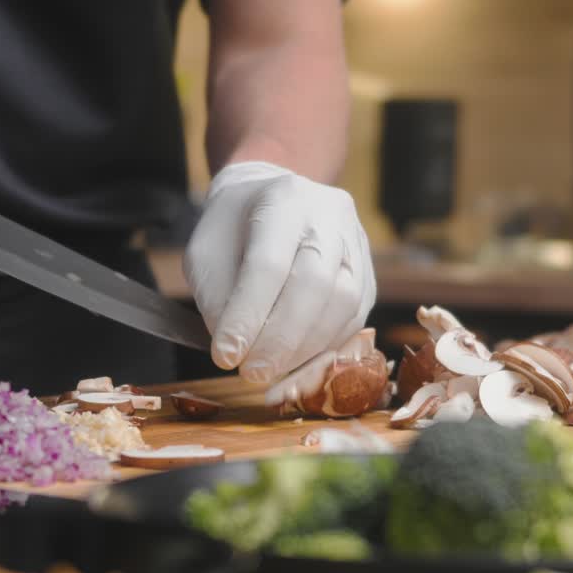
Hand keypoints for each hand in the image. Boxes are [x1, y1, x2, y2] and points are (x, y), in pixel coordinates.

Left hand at [183, 161, 375, 382]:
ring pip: (344, 304)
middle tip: (252, 373)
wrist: (270, 198)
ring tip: (271, 370)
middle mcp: (330, 215)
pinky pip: (356, 317)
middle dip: (282, 339)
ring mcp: (356, 243)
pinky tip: (296, 361)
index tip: (225, 356)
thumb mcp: (205, 253)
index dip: (248, 316)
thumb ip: (216, 298)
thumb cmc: (232, 229)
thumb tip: (236, 348)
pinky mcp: (368, 272)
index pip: (269, 264)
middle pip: (316, 283)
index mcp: (283, 199)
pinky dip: (325, 348)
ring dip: (305, 349)